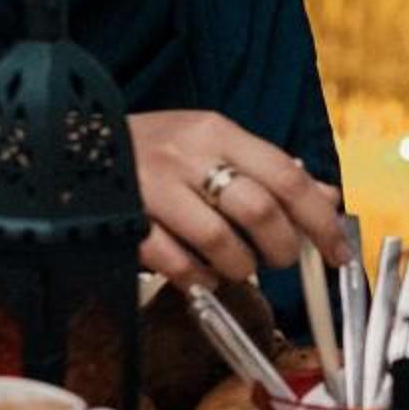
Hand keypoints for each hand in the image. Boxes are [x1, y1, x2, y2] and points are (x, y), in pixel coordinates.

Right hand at [129, 111, 348, 289]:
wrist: (70, 144)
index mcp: (216, 132)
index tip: (338, 251)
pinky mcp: (126, 222)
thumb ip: (268, 170)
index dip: (320, 221)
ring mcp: (153, 189)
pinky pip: (177, 264)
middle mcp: (187, 155)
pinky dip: (197, 278)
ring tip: (236, 267)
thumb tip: (326, 198)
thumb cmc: (153, 149)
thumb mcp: (211, 143)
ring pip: (221, 243)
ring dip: (240, 268)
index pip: (286, 177)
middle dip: (282, 249)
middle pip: (259, 211)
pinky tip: (199, 274)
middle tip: (279, 260)